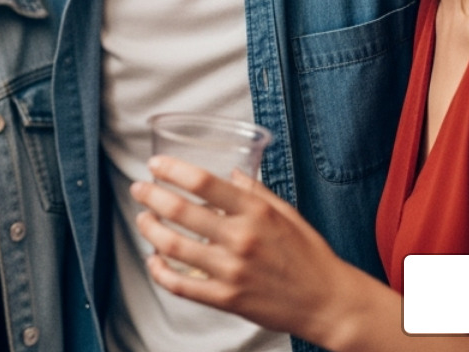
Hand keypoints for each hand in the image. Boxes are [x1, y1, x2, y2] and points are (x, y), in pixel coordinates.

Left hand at [130, 155, 379, 346]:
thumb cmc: (311, 256)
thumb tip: (231, 171)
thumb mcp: (287, 213)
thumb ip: (256, 192)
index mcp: (256, 212)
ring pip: (173, 246)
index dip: (173, 170)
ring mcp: (232, 271)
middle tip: (139, 189)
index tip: (156, 164)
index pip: (204, 182)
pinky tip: (154, 260)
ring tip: (143, 219)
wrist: (330, 303)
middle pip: (180, 211)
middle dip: (151, 195)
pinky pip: (181, 285)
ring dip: (149, 229)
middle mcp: (241, 239)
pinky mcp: (227, 299)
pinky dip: (159, 271)